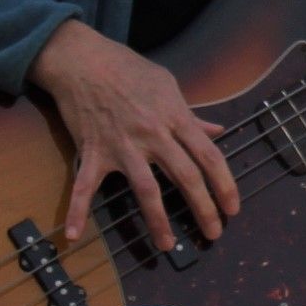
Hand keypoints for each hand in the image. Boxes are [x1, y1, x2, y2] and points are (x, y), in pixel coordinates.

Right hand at [31, 20, 239, 251]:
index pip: (209, 156)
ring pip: (146, 189)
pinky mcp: (92, 151)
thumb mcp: (169, 85)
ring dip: (157, 221)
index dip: (225, 184)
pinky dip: (76, 211)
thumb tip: (218, 130)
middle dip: (203, 208)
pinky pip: (84, 186)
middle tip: (213, 233)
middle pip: (186, 177)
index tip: (233, 207)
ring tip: (167, 245)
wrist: (84, 60)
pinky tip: (73, 236)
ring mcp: (122, 146)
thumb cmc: (129, 70)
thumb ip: (192, 114)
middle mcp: (153, 135)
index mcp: (175, 118)